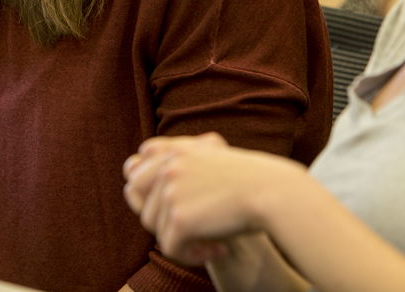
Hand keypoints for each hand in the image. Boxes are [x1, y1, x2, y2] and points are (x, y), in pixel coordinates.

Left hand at [123, 132, 299, 264]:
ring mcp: (173, 190)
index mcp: (176, 149)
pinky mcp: (181, 218)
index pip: (134, 169)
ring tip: (211, 240)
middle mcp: (169, 165)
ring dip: (180, 239)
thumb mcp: (209, 156)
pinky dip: (190, 256)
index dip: (148, 192)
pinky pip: (170, 248)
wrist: (275, 193)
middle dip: (159, 217)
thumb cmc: (247, 179)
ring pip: (153, 228)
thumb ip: (174, 158)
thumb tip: (129, 165)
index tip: (176, 205)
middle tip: (190, 227)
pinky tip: (218, 250)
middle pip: (138, 201)